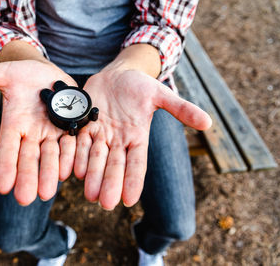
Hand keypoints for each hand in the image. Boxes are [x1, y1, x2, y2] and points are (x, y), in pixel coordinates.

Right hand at [0, 60, 76, 204]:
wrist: (48, 74)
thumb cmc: (21, 75)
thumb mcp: (0, 73)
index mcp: (14, 123)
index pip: (6, 148)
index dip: (4, 166)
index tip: (2, 187)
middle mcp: (33, 133)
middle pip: (29, 158)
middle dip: (28, 177)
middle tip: (26, 199)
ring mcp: (52, 132)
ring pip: (51, 155)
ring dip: (49, 173)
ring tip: (47, 192)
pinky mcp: (71, 127)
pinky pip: (71, 144)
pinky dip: (70, 157)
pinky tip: (69, 172)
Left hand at [75, 68, 211, 209]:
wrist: (116, 75)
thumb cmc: (140, 85)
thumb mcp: (160, 94)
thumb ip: (180, 108)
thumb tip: (208, 122)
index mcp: (137, 137)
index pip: (137, 163)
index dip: (133, 180)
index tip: (130, 200)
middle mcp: (118, 141)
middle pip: (114, 165)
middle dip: (110, 183)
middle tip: (105, 204)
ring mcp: (99, 134)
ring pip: (94, 157)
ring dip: (91, 175)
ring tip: (89, 194)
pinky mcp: (83, 125)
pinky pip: (78, 142)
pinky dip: (75, 156)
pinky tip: (71, 171)